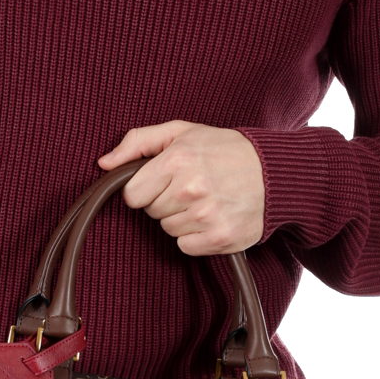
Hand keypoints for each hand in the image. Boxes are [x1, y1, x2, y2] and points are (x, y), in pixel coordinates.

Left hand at [99, 121, 263, 255]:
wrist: (275, 172)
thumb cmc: (224, 149)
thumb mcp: (181, 132)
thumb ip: (137, 142)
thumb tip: (103, 163)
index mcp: (177, 160)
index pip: (132, 195)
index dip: (145, 189)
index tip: (164, 181)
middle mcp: (190, 189)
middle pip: (151, 213)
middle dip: (165, 201)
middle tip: (192, 187)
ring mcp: (206, 216)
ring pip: (168, 230)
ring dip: (182, 219)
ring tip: (206, 200)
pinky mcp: (219, 238)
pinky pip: (186, 246)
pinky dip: (196, 237)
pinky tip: (213, 217)